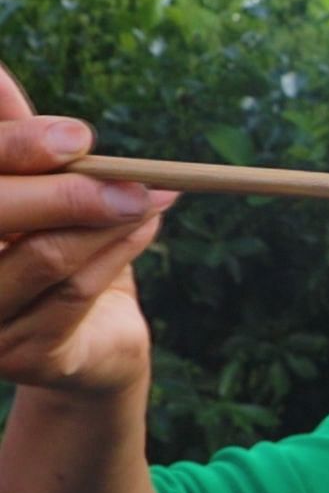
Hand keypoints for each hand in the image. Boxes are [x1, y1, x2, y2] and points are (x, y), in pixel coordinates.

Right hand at [0, 61, 176, 394]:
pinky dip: (119, 252)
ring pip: (46, 257)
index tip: (77, 134)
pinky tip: (146, 225)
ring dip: (108, 219)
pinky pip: (75, 295)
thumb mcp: (34, 189)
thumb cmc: (49, 247)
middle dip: (67, 189)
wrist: (90, 344)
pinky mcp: (22, 358)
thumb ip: (18, 144)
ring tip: (150, 193)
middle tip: (128, 171)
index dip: (14, 148)